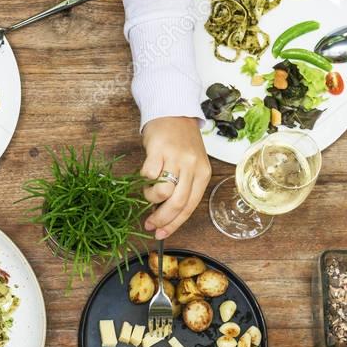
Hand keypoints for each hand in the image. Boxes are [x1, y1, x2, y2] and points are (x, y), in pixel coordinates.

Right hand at [140, 116, 211, 239]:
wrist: (172, 112)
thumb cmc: (180, 141)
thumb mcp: (189, 165)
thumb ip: (182, 187)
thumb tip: (165, 214)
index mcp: (203, 173)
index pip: (190, 207)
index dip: (174, 224)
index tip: (161, 234)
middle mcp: (192, 166)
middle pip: (177, 203)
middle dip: (161, 219)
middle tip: (149, 224)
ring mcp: (177, 158)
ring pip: (163, 191)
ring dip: (150, 197)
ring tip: (148, 191)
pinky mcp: (160, 150)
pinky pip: (148, 175)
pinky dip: (144, 179)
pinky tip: (145, 175)